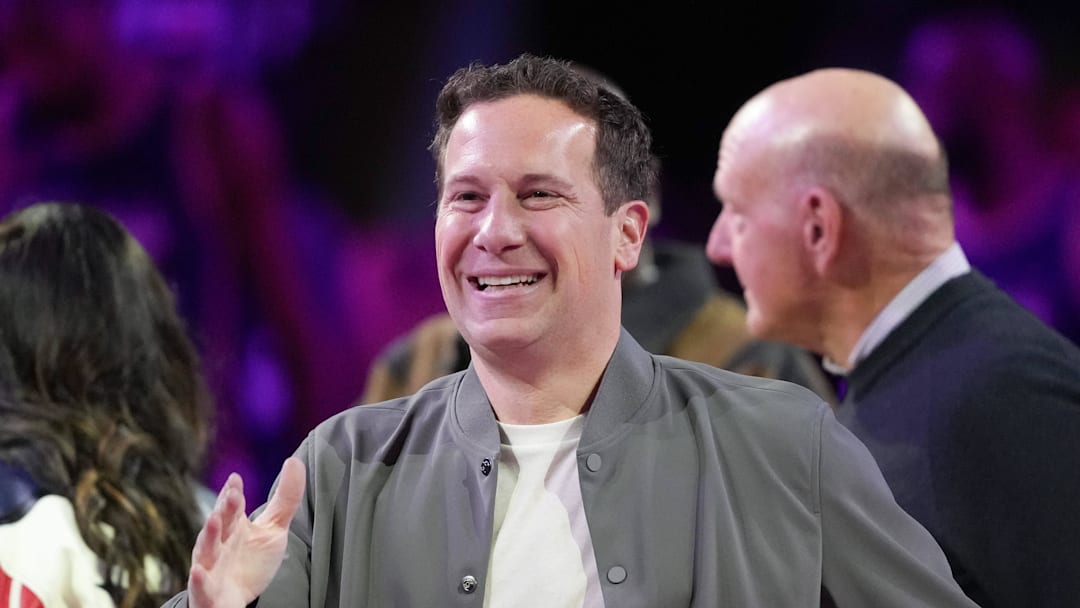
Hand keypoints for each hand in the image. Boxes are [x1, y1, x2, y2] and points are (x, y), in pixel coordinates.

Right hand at [188, 457, 305, 607]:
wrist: (237, 597)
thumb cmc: (251, 560)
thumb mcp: (274, 527)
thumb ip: (285, 497)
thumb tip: (295, 461)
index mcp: (233, 525)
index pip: (231, 505)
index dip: (233, 492)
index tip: (236, 479)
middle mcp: (218, 542)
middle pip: (220, 522)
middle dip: (224, 508)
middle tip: (232, 494)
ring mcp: (210, 565)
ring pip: (206, 549)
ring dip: (208, 535)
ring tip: (212, 520)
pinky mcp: (207, 591)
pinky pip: (200, 585)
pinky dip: (199, 579)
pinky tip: (198, 572)